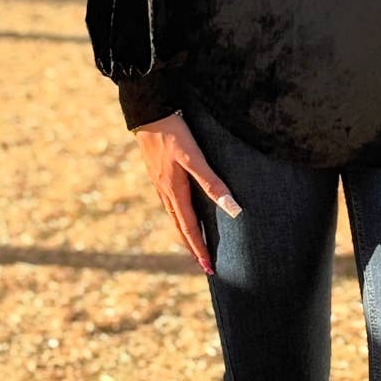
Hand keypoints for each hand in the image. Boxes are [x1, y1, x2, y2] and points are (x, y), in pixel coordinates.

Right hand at [132, 112, 242, 275]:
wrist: (148, 113)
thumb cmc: (173, 134)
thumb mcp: (194, 157)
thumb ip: (212, 182)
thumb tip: (233, 209)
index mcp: (174, 191)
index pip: (189, 228)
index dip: (200, 248)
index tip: (208, 268)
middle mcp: (164, 191)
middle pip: (179, 226)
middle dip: (191, 246)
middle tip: (202, 264)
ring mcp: (158, 182)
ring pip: (172, 214)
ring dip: (183, 231)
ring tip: (191, 243)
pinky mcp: (157, 171)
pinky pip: (167, 201)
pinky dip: (176, 213)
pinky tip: (178, 208)